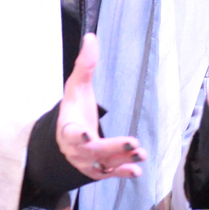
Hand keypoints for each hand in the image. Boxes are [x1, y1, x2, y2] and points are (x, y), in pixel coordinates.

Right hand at [56, 34, 146, 180]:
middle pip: (91, 151)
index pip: (69, 132)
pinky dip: (122, 172)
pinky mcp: (96, 170)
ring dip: (121, 161)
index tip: (87, 133)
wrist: (67, 135)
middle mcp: (75, 148)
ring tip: (140, 154)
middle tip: (132, 143)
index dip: (77, 135)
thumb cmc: (74, 109)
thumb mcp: (77, 87)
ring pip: (102, 164)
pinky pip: (109, 172)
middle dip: (111, 148)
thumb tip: (91, 37)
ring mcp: (85, 162)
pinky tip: (137, 170)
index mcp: (67, 127)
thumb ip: (84, 65)